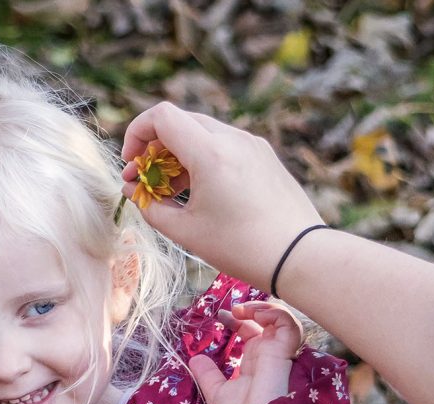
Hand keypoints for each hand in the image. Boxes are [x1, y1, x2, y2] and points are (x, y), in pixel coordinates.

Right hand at [121, 103, 323, 290]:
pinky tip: (203, 193)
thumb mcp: (187, 233)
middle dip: (156, 148)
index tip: (132, 165)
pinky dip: (205, 160)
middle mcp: (233, 139)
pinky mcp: (265, 157)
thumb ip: (151, 207)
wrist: (301, 257)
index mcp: (210, 152)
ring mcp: (253, 145)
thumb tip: (132, 191)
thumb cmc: (243, 248)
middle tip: (147, 182)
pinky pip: (226, 146)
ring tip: (173, 192)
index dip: (137, 134)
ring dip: (180, 155)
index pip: (161, 116)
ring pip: (204, 133)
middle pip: (181, 122)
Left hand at [189, 301, 302, 403]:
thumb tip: (195, 358)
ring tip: (243, 310)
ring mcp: (278, 351)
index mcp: (255, 360)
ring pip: (281, 319)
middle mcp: (268, 354)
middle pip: (266, 321)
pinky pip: (288, 324)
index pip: (250, 332)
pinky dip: (274, 314)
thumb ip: (207, 375)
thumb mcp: (216, 392)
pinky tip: (255, 315)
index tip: (221, 316)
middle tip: (232, 309)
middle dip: (250, 309)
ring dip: (263, 308)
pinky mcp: (285, 350)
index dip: (237, 320)